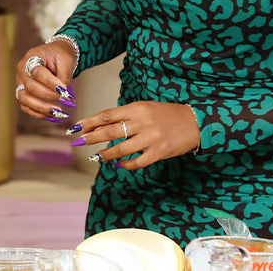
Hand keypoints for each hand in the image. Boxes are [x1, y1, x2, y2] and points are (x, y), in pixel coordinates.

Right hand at [15, 41, 77, 122]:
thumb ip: (64, 78)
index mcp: (32, 57)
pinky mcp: (23, 93)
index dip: (50, 83)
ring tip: (58, 113)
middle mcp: (22, 70)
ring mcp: (21, 82)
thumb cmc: (60, 55)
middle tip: (65, 101)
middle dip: (48, 96)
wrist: (55, 55)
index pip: (37, 72)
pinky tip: (53, 117)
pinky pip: (26, 107)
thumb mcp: (66, 61)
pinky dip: (38, 114)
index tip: (64, 91)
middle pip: (30, 87)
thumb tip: (65, 96)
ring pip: (24, 99)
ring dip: (41, 108)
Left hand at [69, 101, 199, 168]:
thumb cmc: (167, 114)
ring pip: (121, 149)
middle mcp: (142, 122)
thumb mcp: (146, 108)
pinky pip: (137, 162)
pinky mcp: (159, 152)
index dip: (90, 122)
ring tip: (97, 156)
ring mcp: (150, 138)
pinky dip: (126, 164)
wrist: (195, 122)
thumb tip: (103, 125)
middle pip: (110, 131)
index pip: (107, 115)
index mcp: (137, 108)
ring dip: (105, 154)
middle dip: (91, 137)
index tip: (77, 127)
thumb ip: (127, 116)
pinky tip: (120, 164)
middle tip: (78, 142)